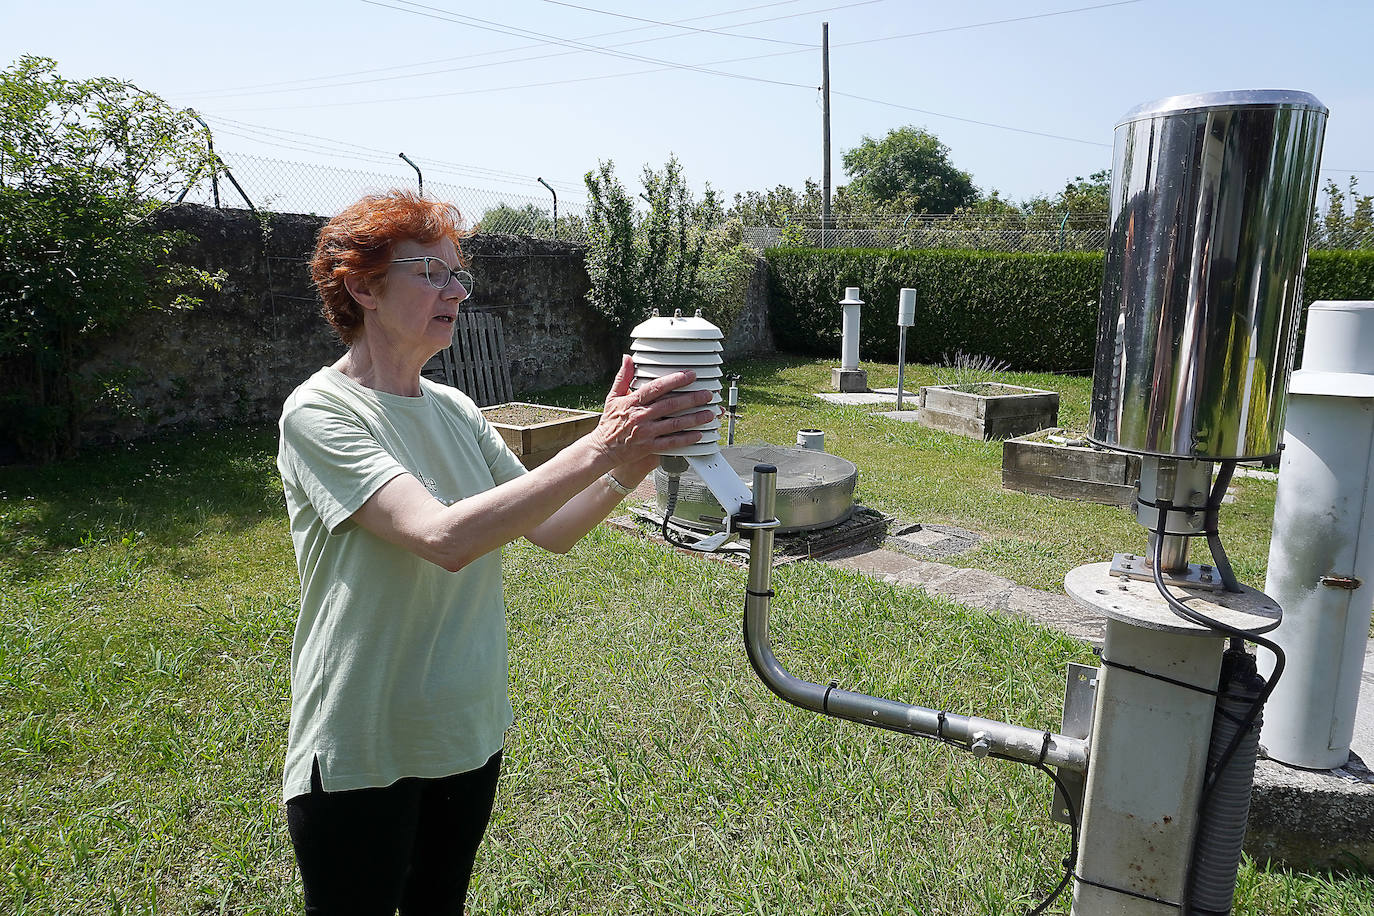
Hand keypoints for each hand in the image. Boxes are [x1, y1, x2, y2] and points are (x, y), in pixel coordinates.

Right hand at [592, 355, 715, 466]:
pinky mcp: (649, 447)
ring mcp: (646, 433)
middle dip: (691, 398)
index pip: (656, 388)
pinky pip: (671, 443)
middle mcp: (641, 416)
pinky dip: (686, 439)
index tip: (690, 375)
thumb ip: (623, 377)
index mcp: (633, 402)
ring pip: (674, 424)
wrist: (602, 449)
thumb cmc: (609, 422)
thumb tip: (627, 358)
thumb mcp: (613, 397)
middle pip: (670, 405)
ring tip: (709, 413)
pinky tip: (699, 434)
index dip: (675, 380)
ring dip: (694, 418)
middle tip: (707, 394)